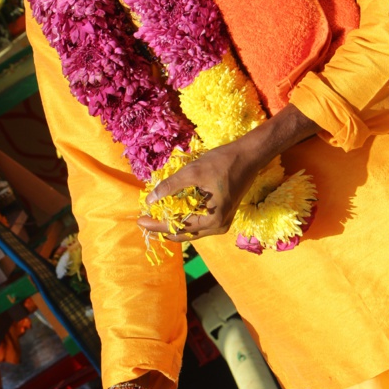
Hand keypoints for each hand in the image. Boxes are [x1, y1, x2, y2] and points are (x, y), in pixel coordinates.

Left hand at [139, 104, 317, 243]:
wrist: (249, 155)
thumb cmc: (223, 162)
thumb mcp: (193, 172)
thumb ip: (170, 186)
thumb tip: (150, 200)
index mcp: (213, 221)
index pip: (178, 228)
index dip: (157, 225)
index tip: (139, 220)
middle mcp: (218, 227)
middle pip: (185, 233)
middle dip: (163, 227)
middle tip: (144, 219)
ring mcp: (222, 222)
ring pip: (192, 229)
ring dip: (173, 222)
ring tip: (154, 216)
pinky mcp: (222, 214)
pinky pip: (199, 221)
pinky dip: (184, 217)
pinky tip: (172, 210)